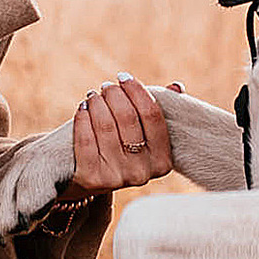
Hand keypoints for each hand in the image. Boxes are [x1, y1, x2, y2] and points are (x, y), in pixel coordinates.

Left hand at [70, 74, 175, 193]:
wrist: (93, 180)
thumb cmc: (124, 149)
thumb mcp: (144, 136)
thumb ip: (158, 113)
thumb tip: (176, 87)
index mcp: (162, 161)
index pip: (152, 116)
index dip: (137, 91)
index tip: (124, 78)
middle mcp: (142, 173)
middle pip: (128, 118)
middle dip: (115, 95)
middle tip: (107, 86)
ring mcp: (117, 178)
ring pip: (105, 125)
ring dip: (97, 103)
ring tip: (93, 95)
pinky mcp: (92, 178)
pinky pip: (86, 139)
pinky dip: (82, 118)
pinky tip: (83, 108)